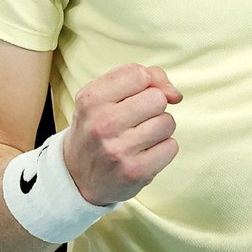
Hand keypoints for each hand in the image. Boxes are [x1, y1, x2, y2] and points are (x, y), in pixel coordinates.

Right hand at [61, 64, 181, 204]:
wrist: (76, 177)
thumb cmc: (96, 128)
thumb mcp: (103, 96)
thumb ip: (141, 79)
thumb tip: (175, 94)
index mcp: (91, 99)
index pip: (139, 74)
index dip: (146, 83)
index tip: (136, 95)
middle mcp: (102, 123)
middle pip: (158, 98)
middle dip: (153, 107)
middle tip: (135, 120)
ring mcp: (119, 150)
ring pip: (167, 122)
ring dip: (159, 128)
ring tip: (138, 137)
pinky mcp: (135, 171)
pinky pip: (171, 146)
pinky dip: (162, 149)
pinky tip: (143, 153)